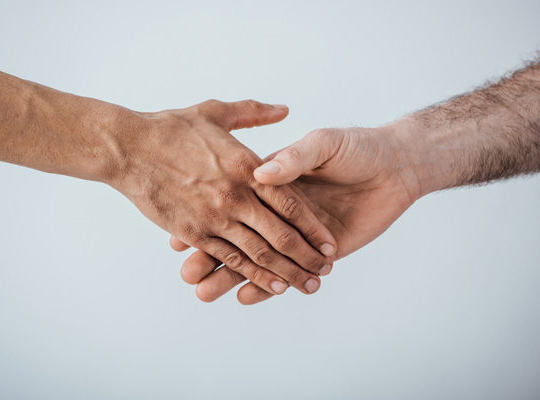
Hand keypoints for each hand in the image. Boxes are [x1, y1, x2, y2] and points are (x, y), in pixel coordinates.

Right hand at [110, 100, 337, 295]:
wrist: (128, 147)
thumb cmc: (171, 127)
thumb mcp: (216, 111)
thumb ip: (254, 112)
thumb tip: (284, 109)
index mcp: (246, 166)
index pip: (290, 202)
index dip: (313, 226)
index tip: (328, 242)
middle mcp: (236, 195)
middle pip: (282, 234)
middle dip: (308, 256)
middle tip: (325, 271)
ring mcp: (215, 217)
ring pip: (261, 254)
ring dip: (288, 273)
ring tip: (309, 286)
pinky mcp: (194, 233)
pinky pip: (231, 259)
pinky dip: (254, 276)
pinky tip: (272, 287)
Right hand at [172, 124, 420, 303]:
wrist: (396, 165)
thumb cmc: (357, 146)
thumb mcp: (322, 143)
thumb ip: (294, 158)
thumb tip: (262, 174)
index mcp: (272, 182)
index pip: (234, 206)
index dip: (209, 220)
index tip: (182, 237)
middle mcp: (277, 210)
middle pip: (239, 238)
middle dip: (210, 259)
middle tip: (187, 277)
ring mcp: (294, 233)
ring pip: (257, 259)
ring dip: (232, 279)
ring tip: (204, 294)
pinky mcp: (316, 252)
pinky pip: (287, 270)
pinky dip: (268, 286)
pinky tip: (247, 298)